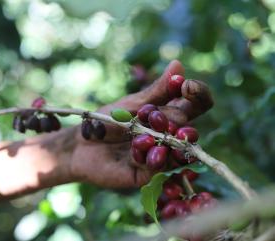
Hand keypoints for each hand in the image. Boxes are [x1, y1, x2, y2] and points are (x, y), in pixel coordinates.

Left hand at [70, 60, 213, 187]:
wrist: (81, 143)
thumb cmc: (106, 120)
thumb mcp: (132, 104)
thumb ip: (157, 90)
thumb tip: (178, 64)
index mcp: (169, 114)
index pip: (197, 103)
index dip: (198, 93)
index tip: (185, 86)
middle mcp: (170, 136)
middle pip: (189, 128)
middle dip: (173, 121)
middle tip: (153, 118)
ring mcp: (161, 155)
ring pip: (180, 152)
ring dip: (169, 142)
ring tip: (153, 136)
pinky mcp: (148, 173)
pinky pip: (158, 166)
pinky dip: (150, 156)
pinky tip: (135, 149)